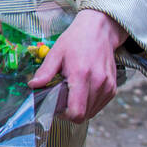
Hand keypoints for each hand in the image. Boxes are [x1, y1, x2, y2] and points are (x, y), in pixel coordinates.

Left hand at [26, 9, 128, 123]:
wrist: (100, 30)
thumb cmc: (77, 40)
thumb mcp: (56, 53)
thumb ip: (45, 72)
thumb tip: (33, 86)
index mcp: (81, 75)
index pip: (77, 112)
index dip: (64, 115)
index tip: (57, 107)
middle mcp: (98, 83)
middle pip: (84, 115)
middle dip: (70, 111)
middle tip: (62, 99)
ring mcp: (108, 86)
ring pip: (92, 112)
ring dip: (81, 108)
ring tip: (73, 92)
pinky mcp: (113, 88)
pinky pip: (99, 106)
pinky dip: (90, 103)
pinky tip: (83, 90)